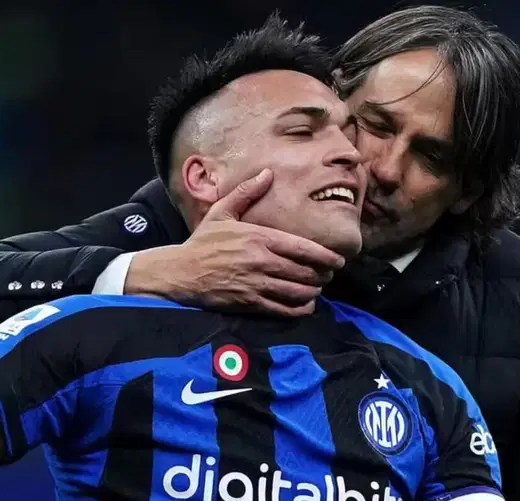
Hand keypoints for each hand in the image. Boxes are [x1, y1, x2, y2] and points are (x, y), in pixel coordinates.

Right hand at [126, 168, 345, 315]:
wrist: (181, 272)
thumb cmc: (203, 242)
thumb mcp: (222, 212)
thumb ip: (246, 193)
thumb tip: (267, 173)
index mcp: (260, 238)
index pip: (304, 249)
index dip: (326, 257)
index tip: (338, 260)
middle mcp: (262, 262)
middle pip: (306, 272)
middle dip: (323, 275)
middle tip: (329, 275)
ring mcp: (257, 284)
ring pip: (299, 292)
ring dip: (314, 292)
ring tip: (318, 288)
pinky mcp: (251, 303)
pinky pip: (284, 309)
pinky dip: (300, 309)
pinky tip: (305, 305)